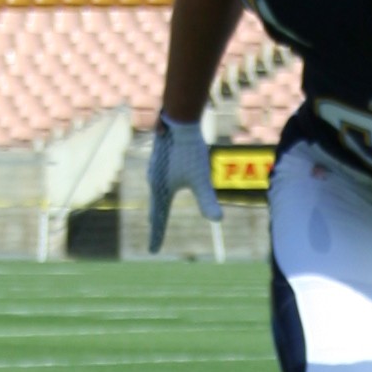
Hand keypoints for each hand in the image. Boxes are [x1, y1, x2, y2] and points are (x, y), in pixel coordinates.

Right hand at [147, 113, 221, 249]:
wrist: (178, 121)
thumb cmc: (189, 150)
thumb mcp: (201, 178)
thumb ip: (207, 200)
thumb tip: (218, 220)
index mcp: (161, 190)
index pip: (159, 219)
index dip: (157, 235)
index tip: (153, 251)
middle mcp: (154, 180)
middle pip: (155, 206)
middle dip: (156, 222)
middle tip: (155, 234)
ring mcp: (155, 168)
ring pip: (157, 191)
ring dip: (157, 205)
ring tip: (158, 214)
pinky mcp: (160, 158)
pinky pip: (160, 178)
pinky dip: (161, 188)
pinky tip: (164, 184)